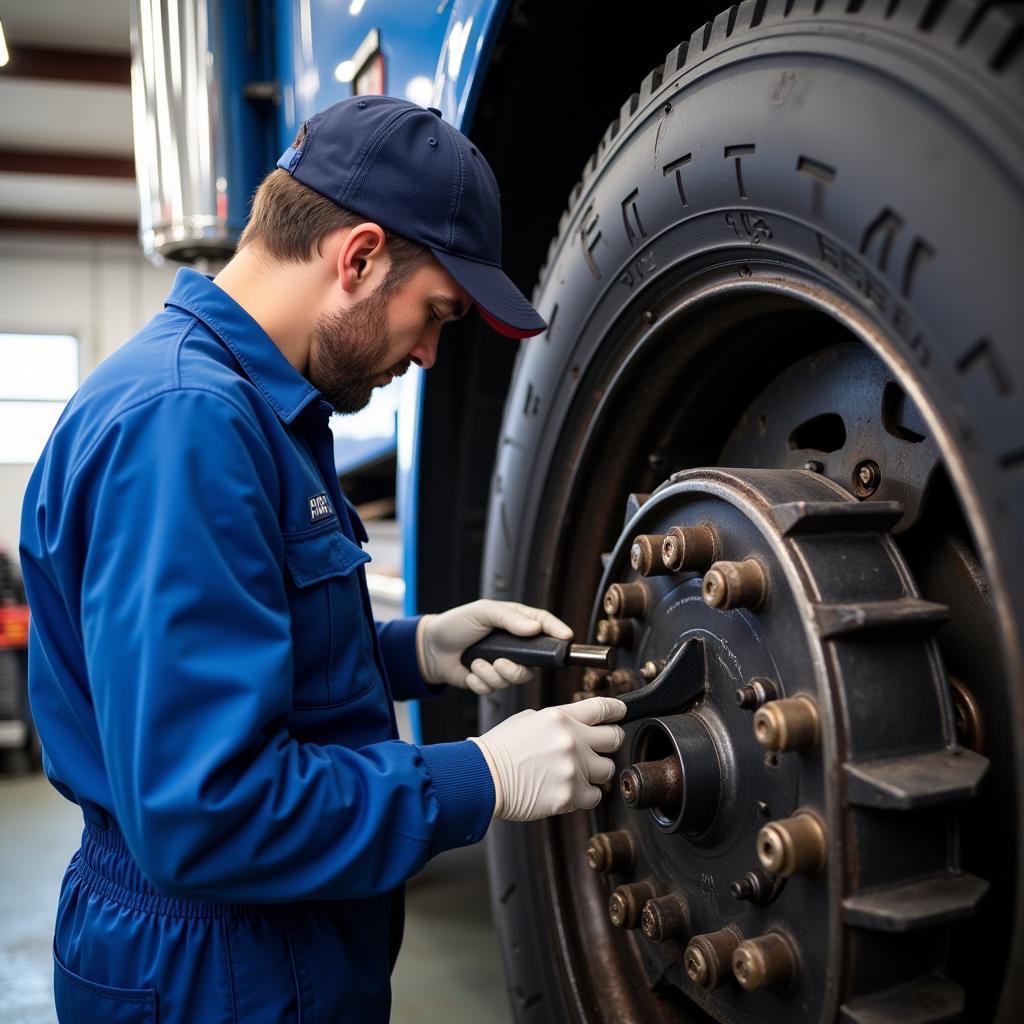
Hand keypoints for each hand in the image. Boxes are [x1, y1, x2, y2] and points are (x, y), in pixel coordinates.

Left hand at [416, 599, 572, 693]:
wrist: (430, 648)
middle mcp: (515, 647)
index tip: (566, 638)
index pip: (544, 626)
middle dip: (517, 668)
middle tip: (501, 663)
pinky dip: (480, 682)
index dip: (558, 631)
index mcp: (516, 624)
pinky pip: (495, 689)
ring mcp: (503, 665)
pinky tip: (470, 671)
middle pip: (535, 664)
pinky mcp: (490, 682)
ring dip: (493, 674)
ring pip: (515, 680)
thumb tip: (535, 628)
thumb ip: (510, 618)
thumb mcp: (483, 612)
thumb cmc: (457, 624)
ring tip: (477, 663)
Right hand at [470, 696, 626, 821]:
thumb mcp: (529, 719)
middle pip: (614, 738)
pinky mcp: (570, 794)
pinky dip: (584, 795)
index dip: (616, 709)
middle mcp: (572, 739)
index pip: (602, 708)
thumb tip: (578, 726)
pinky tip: (567, 789)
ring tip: (573, 773)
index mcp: (560, 717)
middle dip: (609, 742)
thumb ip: (559, 721)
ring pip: (607, 769)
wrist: (483, 776)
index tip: (621, 712)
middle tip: (597, 748)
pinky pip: (594, 796)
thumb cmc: (500, 748)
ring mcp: (573, 768)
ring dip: (594, 772)